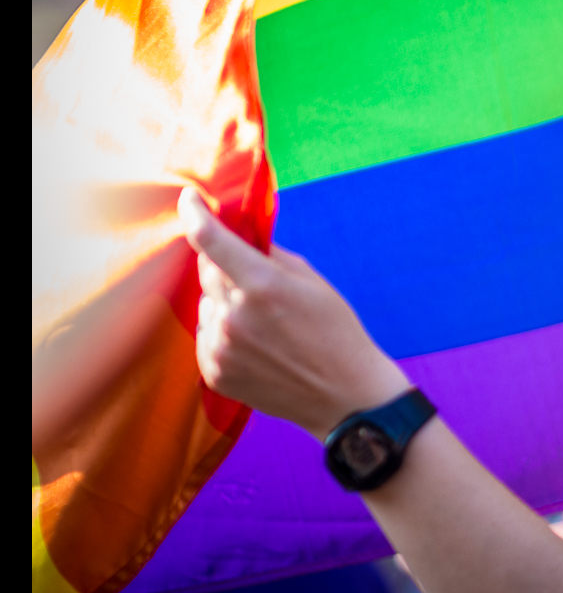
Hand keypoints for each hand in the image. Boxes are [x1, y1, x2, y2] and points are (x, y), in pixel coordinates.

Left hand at [182, 189, 409, 439]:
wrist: (343, 394)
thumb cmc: (336, 331)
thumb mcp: (312, 282)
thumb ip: (270, 255)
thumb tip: (239, 234)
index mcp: (263, 285)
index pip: (211, 240)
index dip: (194, 213)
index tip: (188, 198)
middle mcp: (235, 315)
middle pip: (207, 272)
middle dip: (224, 266)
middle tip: (255, 279)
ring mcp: (221, 347)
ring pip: (206, 306)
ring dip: (225, 303)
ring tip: (264, 324)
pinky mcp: (214, 372)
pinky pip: (206, 337)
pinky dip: (223, 333)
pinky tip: (257, 345)